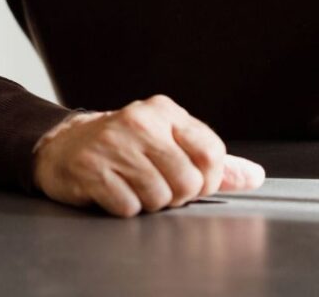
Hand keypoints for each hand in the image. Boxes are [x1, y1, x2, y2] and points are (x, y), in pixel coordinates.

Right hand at [32, 95, 264, 216]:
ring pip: (159, 197)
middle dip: (176, 195)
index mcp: (164, 111)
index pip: (211, 153)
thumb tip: (255, 176)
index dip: (208, 180)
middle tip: (155, 184)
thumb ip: (212, 160)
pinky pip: (128, 206)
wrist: (63, 145)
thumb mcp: (168, 141)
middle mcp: (139, 122)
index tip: (192, 181)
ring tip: (132, 185)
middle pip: (188, 181)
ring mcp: (113, 144)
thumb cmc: (123, 145)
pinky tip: (113, 190)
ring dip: (149, 202)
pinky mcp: (90, 168)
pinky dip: (124, 207)